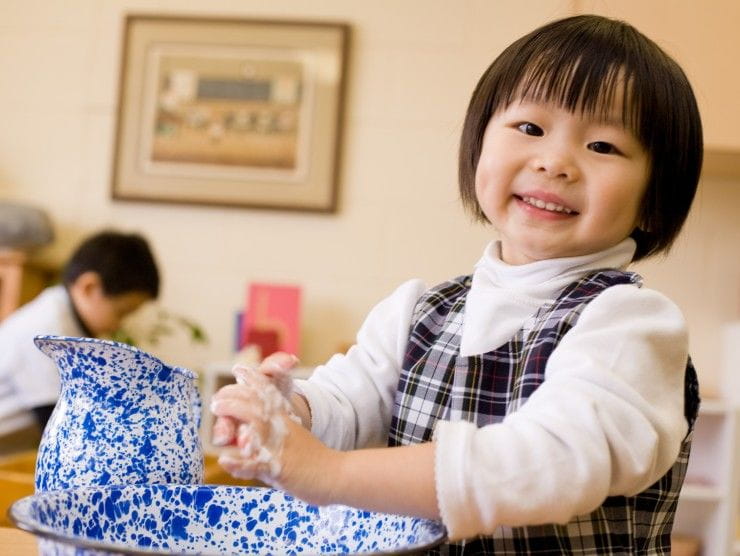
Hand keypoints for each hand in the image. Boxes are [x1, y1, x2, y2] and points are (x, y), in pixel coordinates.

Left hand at [210, 364, 340, 503]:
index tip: (240, 370)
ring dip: (234, 413)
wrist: (338, 475)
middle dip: (235, 396)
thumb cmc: (316, 461)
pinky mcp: (279, 468)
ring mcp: (279, 447)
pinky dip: (238, 463)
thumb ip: (277, 433)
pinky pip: (255, 464)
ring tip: (216, 408)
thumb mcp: (294, 439)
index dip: (253, 380)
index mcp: (286, 421)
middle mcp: (281, 429)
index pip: (269, 394)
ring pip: (255, 424)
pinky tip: (225, 460)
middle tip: (217, 399)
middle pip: (257, 403)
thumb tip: (256, 432)